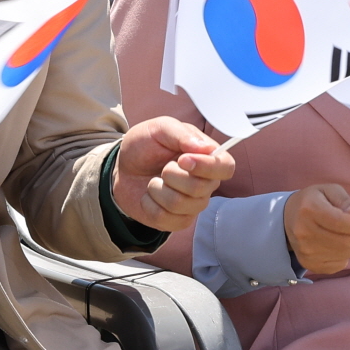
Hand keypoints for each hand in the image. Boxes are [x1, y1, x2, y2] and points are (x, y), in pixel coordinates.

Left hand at [111, 114, 234, 231]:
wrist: (123, 168)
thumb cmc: (146, 146)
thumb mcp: (160, 129)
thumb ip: (181, 134)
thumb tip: (206, 148)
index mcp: (208, 158)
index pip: (226, 168)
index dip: (207, 166)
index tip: (183, 159)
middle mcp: (206, 184)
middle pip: (200, 188)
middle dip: (172, 175)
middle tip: (163, 167)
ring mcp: (193, 205)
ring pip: (179, 204)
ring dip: (157, 189)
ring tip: (154, 180)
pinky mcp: (177, 221)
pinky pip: (164, 218)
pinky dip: (149, 204)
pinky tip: (149, 196)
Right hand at [286, 181, 349, 275]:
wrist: (287, 218)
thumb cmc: (312, 202)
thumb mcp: (329, 191)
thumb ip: (345, 200)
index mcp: (310, 210)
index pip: (340, 222)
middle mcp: (305, 233)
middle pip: (346, 241)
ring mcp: (306, 251)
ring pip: (345, 254)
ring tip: (342, 234)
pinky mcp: (309, 264)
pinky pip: (339, 264)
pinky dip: (343, 255)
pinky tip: (335, 244)